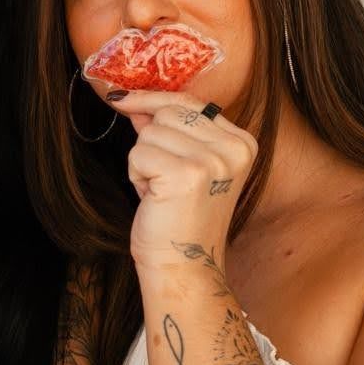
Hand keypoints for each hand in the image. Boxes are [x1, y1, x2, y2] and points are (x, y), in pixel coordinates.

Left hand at [107, 91, 256, 269]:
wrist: (182, 265)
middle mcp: (234, 148)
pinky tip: (154, 198)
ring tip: (161, 191)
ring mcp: (213, 161)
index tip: (121, 99)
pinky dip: (136, 176)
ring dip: (143, 162)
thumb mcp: (180, 165)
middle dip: (150, 143)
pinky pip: (138, 154)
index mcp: (242, 143)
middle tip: (161, 179)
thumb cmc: (178, 218)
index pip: (189, 102)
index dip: (152, 100)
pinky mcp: (186, 174)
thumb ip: (165, 130)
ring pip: (149, 132)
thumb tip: (135, 103)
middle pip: (168, 112)